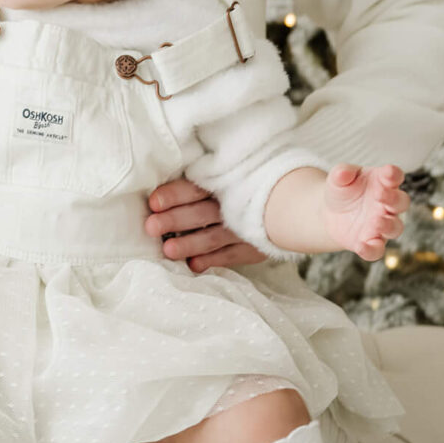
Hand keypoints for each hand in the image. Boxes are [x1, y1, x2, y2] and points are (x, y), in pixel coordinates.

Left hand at [146, 178, 267, 272]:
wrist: (291, 203)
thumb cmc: (245, 187)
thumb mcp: (227, 177)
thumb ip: (202, 183)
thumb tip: (159, 196)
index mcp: (223, 183)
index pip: (196, 188)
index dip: (174, 195)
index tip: (153, 202)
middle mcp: (234, 205)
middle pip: (200, 213)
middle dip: (175, 220)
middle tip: (151, 227)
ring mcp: (245, 229)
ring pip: (213, 238)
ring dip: (189, 244)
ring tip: (168, 250)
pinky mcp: (255, 247)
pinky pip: (231, 256)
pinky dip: (212, 260)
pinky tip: (194, 265)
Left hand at [321, 164, 406, 260]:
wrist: (330, 213)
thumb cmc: (341, 190)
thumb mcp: (338, 178)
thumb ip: (341, 173)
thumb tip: (343, 172)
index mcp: (383, 183)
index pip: (394, 176)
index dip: (394, 174)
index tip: (389, 172)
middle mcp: (388, 205)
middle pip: (400, 202)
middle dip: (394, 199)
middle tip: (380, 195)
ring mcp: (382, 224)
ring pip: (395, 228)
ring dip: (388, 225)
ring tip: (376, 221)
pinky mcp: (372, 242)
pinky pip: (377, 250)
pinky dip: (371, 250)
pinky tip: (361, 246)